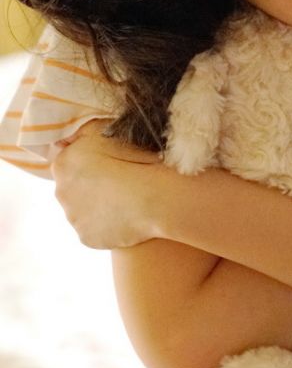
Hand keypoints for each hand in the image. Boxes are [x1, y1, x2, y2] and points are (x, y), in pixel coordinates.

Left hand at [52, 121, 162, 247]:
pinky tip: (124, 218)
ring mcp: (73, 218)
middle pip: (72, 188)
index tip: (108, 164)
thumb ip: (82, 133)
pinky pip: (94, 230)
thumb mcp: (105, 130)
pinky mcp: (86, 237)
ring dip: (98, 206)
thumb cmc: (134, 159)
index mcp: (62, 164)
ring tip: (124, 201)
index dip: (88, 162)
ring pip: (82, 210)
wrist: (154, 198)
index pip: (68, 162)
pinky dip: (106, 225)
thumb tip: (69, 139)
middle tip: (117, 183)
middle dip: (90, 185)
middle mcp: (60, 192)